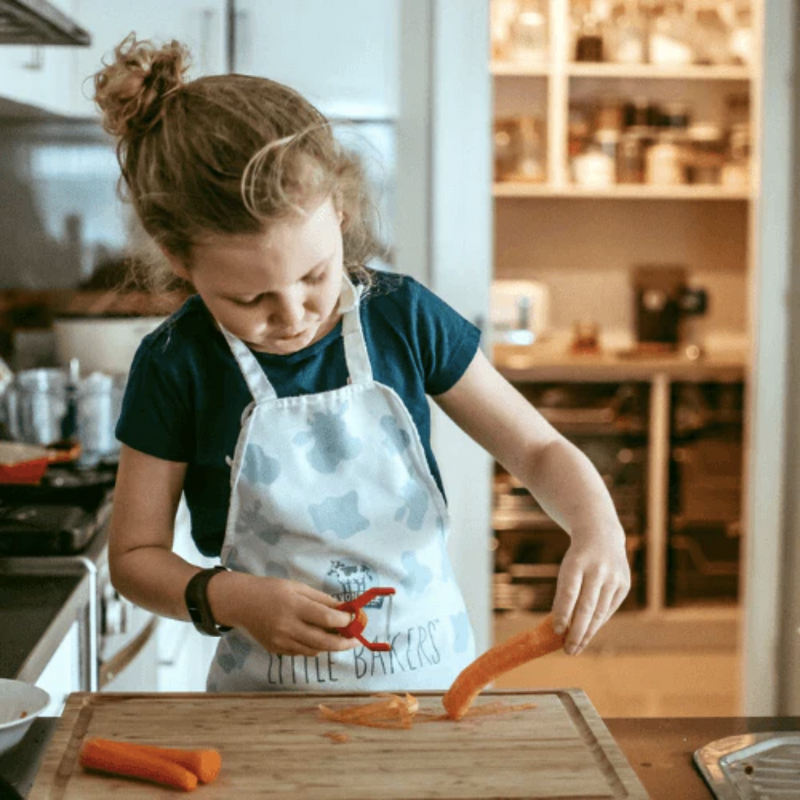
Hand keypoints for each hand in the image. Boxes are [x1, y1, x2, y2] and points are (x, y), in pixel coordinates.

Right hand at [219, 574, 358, 656]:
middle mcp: (288, 627)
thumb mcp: (298, 587)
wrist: (242, 603)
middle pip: (324, 641)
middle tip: (357, 640)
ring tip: (338, 636)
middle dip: (345, 643)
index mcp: (294, 606)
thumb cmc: (272, 590)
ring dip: (329, 645)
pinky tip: (315, 636)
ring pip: (315, 650)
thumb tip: (344, 609)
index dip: (344, 620)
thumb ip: (321, 599)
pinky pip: (302, 652)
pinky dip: (313, 646)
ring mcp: (281, 642)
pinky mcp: (276, 650)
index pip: (326, 618)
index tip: (354, 618)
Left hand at [551, 528, 630, 655]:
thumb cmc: (577, 559)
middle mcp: (598, 569)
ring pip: (600, 612)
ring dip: (587, 633)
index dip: (563, 613)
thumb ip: (564, 595)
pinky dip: (598, 623)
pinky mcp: (624, 585)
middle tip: (567, 650)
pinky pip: (609, 610)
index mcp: (577, 562)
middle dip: (577, 632)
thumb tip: (560, 628)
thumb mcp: (566, 569)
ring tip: (575, 647)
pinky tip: (589, 634)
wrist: (602, 536)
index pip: (569, 592)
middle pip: (587, 607)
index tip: (556, 632)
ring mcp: (614, 577)